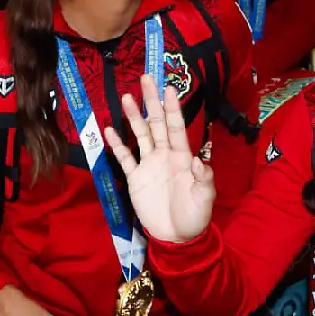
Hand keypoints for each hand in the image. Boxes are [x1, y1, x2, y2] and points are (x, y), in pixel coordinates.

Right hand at [104, 74, 214, 243]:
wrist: (176, 236)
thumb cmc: (195, 216)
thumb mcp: (205, 198)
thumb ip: (203, 178)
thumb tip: (197, 159)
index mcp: (182, 156)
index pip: (177, 127)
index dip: (173, 109)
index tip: (169, 88)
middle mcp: (165, 154)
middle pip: (157, 123)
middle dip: (151, 101)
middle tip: (146, 78)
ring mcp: (149, 164)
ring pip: (140, 135)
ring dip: (134, 116)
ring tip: (126, 97)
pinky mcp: (135, 177)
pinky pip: (125, 157)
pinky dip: (117, 144)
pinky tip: (109, 129)